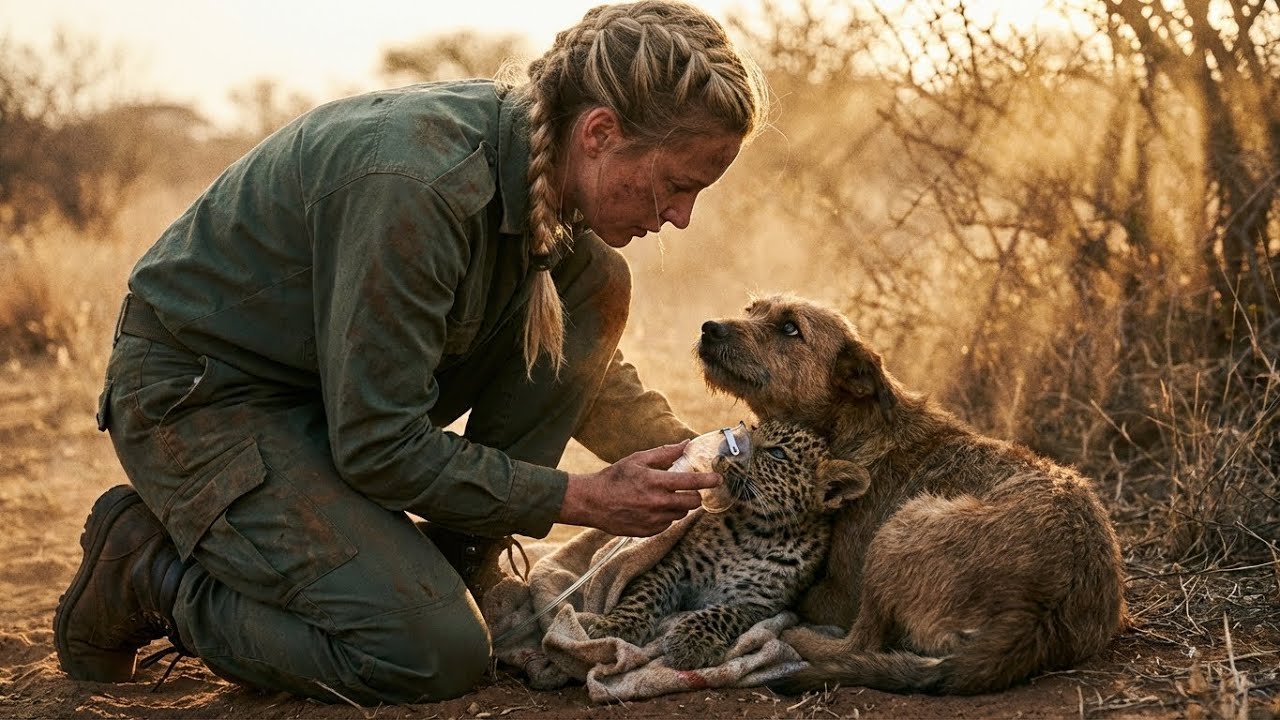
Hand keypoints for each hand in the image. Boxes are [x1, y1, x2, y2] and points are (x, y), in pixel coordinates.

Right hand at [557, 441, 720, 536]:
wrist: (592, 502)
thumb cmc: (614, 478)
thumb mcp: (638, 459)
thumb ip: (665, 453)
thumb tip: (686, 444)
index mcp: (656, 483)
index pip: (691, 483)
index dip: (709, 481)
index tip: (719, 479)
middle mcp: (657, 504)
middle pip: (692, 503)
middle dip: (694, 495)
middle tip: (688, 489)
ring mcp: (654, 520)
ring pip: (680, 514)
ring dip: (678, 506)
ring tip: (663, 497)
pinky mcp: (648, 531)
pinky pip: (667, 524)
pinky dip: (666, 516)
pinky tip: (652, 508)